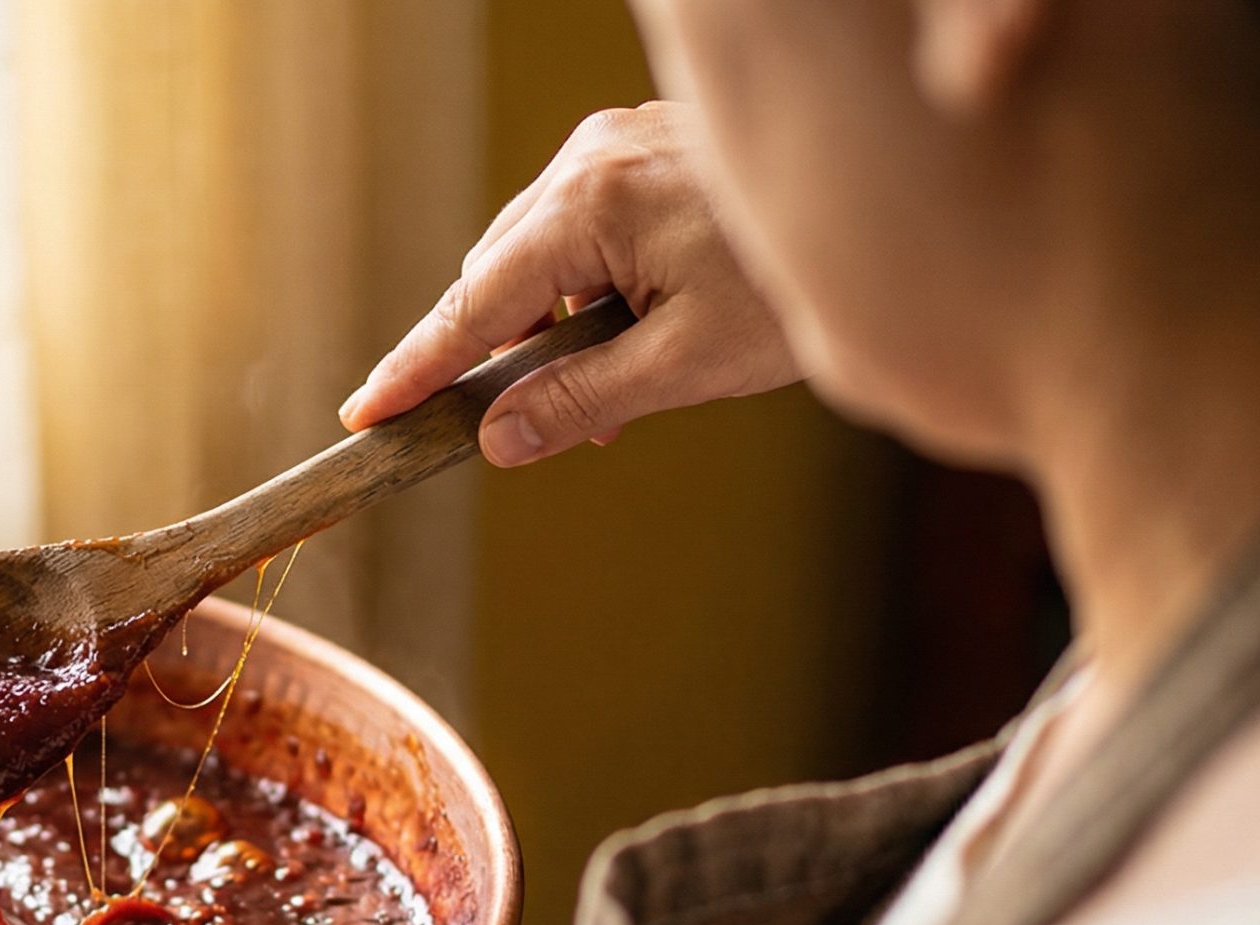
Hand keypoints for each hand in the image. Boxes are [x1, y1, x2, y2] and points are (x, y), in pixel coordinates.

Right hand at [338, 100, 800, 465]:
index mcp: (590, 204)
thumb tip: (498, 440)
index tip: (366, 415)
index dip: (417, 369)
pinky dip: (582, 293)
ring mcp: (615, 149)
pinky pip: (579, 231)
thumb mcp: (686, 365)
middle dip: (493, 356)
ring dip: (546, 329)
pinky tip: (626, 342)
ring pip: (537, 254)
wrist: (893, 205)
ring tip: (601, 400)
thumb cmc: (797, 284)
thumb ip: (581, 401)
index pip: (474, 304)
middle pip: (496, 275)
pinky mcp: (642, 154)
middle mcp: (589, 160)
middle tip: (507, 433)